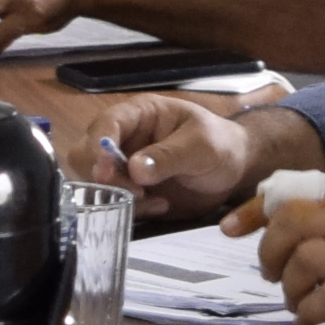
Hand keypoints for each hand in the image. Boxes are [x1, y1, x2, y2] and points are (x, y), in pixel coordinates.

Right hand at [80, 91, 278, 220]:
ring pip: (95, 181)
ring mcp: (125, 165)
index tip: (105, 171)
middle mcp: (125, 138)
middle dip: (104, 176)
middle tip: (133, 191)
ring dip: (116, 195)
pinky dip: (131, 209)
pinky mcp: (132, 189)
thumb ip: (168, 155)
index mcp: (139, 115)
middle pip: (87, 154)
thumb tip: (135, 169)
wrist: (237, 169)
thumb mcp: (200, 145)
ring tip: (151, 199)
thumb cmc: (221, 144)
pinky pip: (115, 201)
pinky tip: (160, 206)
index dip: (98, 146)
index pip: (105, 124)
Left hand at [246, 179, 324, 324]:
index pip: (294, 190)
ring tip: (296, 302)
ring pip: (306, 260)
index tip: (229, 228)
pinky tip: (310, 319)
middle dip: (268, 251)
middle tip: (272, 275)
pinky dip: (307, 311)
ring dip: (289, 287)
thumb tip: (277, 221)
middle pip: (292, 221)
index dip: (254, 209)